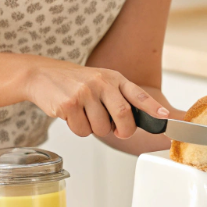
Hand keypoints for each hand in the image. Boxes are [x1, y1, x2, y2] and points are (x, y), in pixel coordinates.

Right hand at [25, 59, 167, 138]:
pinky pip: (82, 131)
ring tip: (85, 115)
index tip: (165, 117)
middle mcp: (101, 83)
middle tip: (118, 131)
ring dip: (95, 129)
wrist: (42, 75)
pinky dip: (78, 129)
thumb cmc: (75, 82)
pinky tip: (72, 115)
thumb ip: (118, 97)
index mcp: (113, 78)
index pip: (138, 94)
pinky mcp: (69, 104)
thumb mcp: (101, 81)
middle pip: (123, 115)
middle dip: (123, 130)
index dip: (152, 108)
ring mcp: (85, 93)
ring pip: (102, 128)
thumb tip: (135, 123)